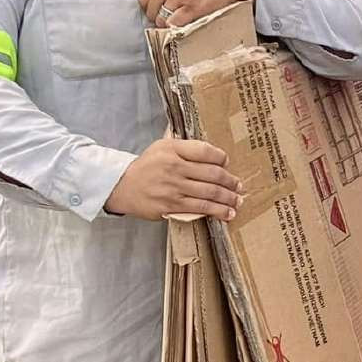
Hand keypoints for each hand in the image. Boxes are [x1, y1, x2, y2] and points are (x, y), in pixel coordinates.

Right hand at [105, 136, 243, 220]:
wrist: (122, 186)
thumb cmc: (147, 166)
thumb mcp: (162, 147)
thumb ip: (186, 148)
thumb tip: (215, 156)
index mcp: (172, 149)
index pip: (205, 151)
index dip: (221, 158)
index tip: (227, 164)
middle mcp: (174, 167)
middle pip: (212, 174)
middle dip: (230, 181)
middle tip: (239, 186)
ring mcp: (173, 187)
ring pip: (210, 193)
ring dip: (228, 198)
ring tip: (237, 201)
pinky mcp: (171, 205)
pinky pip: (200, 208)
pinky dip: (217, 211)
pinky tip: (227, 214)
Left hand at [139, 0, 257, 27]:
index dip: (150, 8)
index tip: (157, 12)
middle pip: (151, 10)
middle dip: (157, 18)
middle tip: (167, 21)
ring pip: (161, 19)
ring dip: (167, 25)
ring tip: (177, 23)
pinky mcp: (192, 8)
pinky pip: (174, 24)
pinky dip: (176, 28)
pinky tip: (184, 25)